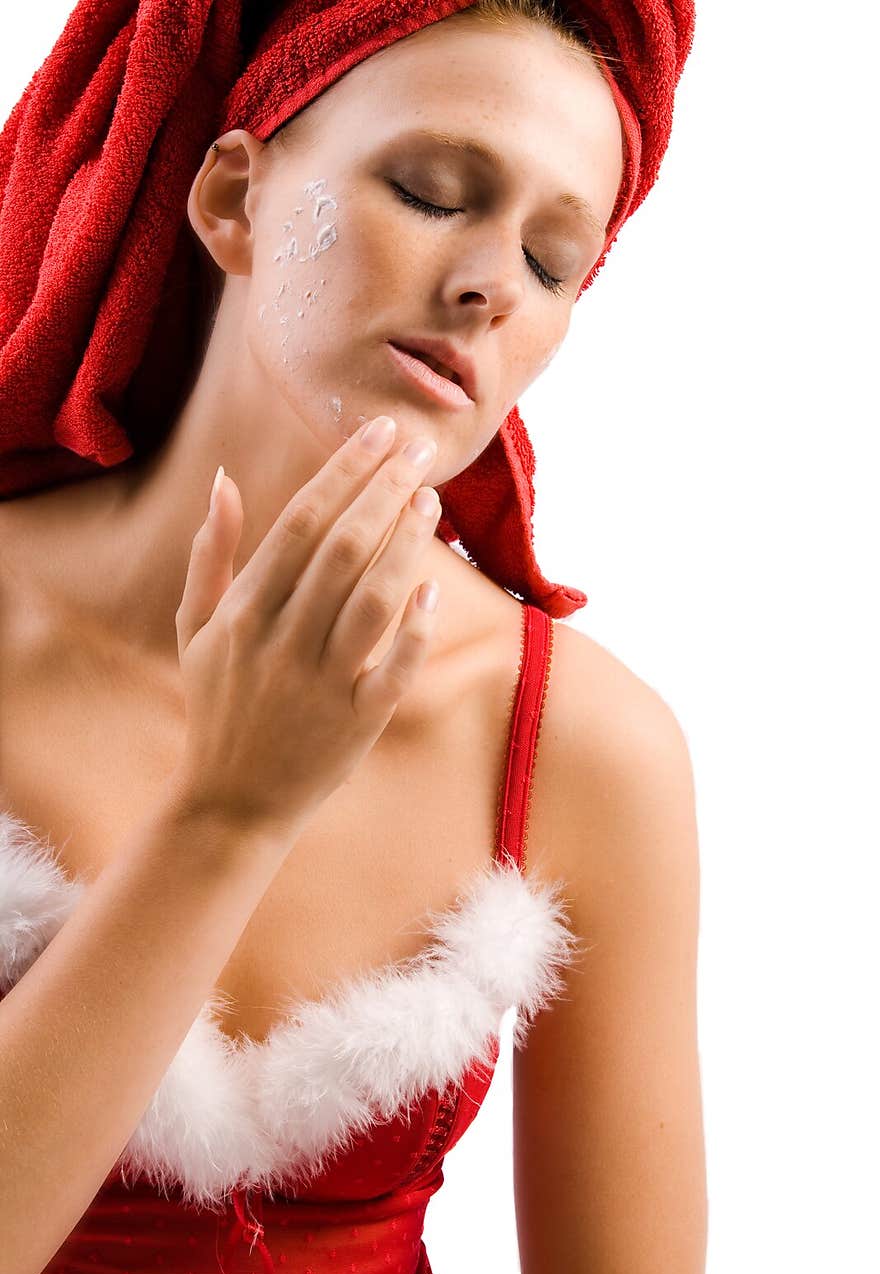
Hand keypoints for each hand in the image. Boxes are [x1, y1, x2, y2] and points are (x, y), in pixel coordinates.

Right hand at [171, 416, 440, 838]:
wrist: (231, 800)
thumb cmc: (218, 704)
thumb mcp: (194, 629)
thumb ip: (210, 555)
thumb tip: (224, 481)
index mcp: (243, 612)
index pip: (300, 523)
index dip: (342, 472)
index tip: (377, 431)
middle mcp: (281, 641)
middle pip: (342, 549)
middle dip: (383, 491)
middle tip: (416, 449)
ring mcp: (320, 683)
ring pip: (372, 599)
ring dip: (406, 545)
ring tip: (430, 501)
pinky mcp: (356, 723)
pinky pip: (394, 669)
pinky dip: (415, 629)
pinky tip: (434, 590)